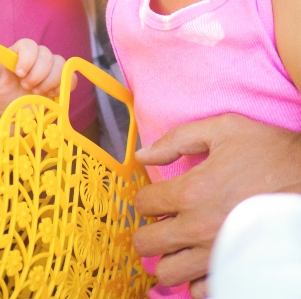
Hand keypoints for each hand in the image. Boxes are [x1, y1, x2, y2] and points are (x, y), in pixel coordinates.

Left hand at [0, 38, 65, 122]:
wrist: (5, 110)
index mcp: (18, 52)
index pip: (28, 45)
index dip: (27, 58)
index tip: (19, 74)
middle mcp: (35, 58)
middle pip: (47, 55)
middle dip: (38, 73)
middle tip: (26, 87)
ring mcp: (48, 70)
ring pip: (61, 64)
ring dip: (51, 80)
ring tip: (36, 93)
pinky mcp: (58, 83)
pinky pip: (70, 78)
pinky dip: (63, 86)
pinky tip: (50, 95)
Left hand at [134, 114, 300, 298]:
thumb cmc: (269, 151)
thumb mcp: (222, 128)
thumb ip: (176, 139)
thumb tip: (144, 154)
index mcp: (192, 191)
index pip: (143, 204)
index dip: (145, 198)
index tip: (157, 196)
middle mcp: (200, 228)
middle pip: (147, 244)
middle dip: (149, 231)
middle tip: (162, 222)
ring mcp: (219, 254)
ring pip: (168, 274)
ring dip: (168, 257)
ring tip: (180, 243)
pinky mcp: (238, 269)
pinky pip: (201, 290)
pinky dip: (195, 279)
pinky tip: (203, 259)